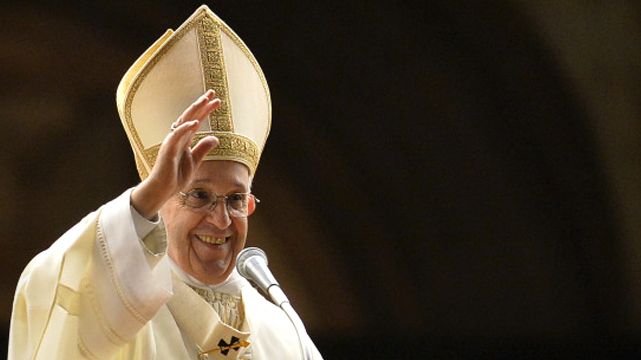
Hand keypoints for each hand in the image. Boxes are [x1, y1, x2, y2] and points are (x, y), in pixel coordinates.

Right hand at [131, 90, 220, 219]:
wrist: (163, 189)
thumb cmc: (176, 176)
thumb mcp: (195, 161)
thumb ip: (203, 149)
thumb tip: (215, 138)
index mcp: (185, 139)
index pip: (197, 120)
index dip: (206, 110)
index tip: (217, 100)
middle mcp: (178, 137)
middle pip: (191, 116)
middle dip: (202, 104)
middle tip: (212, 92)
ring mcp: (172, 142)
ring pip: (184, 122)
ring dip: (194, 110)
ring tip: (204, 100)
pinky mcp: (168, 150)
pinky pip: (177, 136)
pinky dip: (185, 128)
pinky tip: (195, 122)